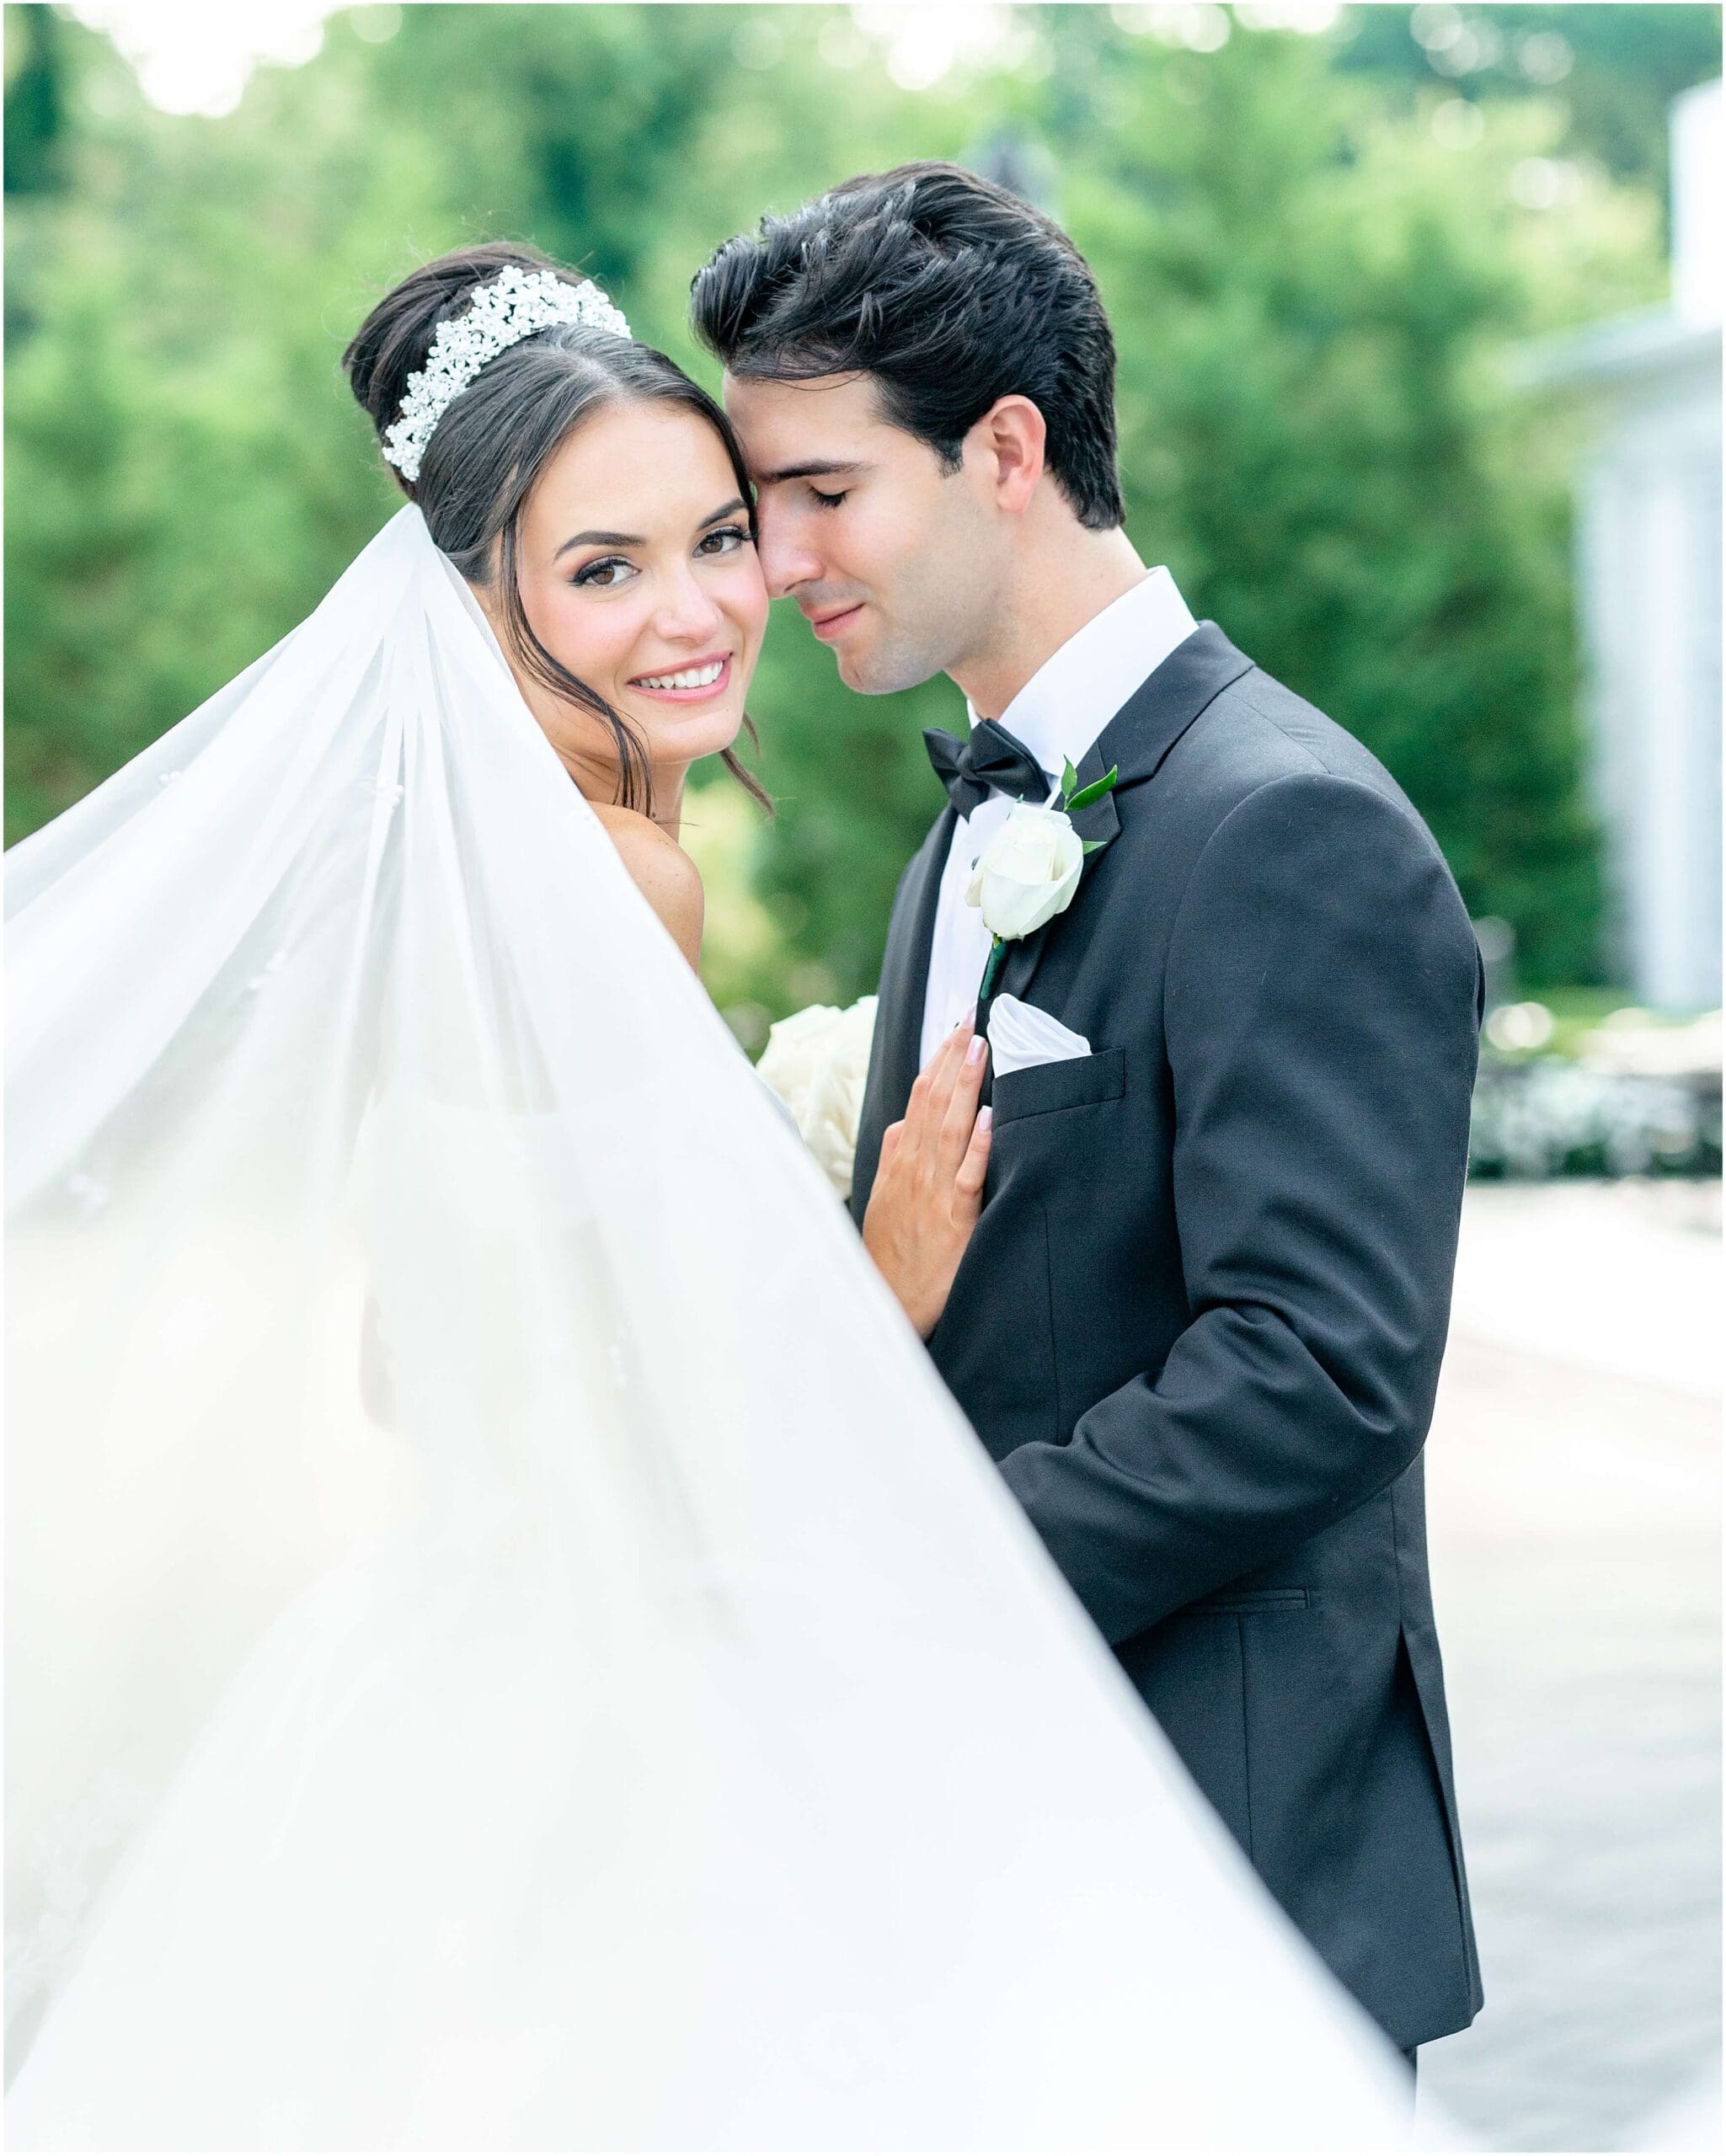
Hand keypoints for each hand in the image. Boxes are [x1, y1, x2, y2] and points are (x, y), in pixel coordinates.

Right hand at [862, 1019, 993, 1339]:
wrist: (888, 1303)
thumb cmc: (890, 1254)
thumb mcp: (882, 1199)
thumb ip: (893, 1158)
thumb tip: (902, 1124)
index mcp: (901, 1160)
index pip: (920, 1096)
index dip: (939, 1059)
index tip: (956, 1025)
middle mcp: (916, 1167)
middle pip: (933, 1100)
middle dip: (953, 1056)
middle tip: (973, 1016)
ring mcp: (933, 1191)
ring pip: (949, 1127)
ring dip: (964, 1085)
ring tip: (980, 1048)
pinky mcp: (954, 1218)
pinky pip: (967, 1176)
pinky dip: (976, 1145)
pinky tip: (987, 1116)